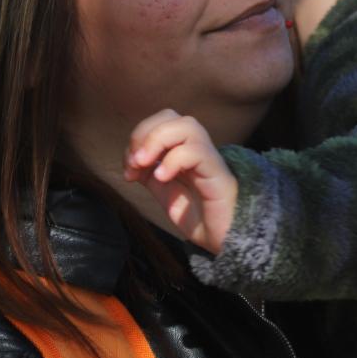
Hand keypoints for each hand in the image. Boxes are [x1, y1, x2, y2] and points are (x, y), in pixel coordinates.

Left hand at [125, 110, 236, 253]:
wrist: (227, 241)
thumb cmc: (200, 219)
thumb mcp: (166, 194)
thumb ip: (149, 175)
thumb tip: (132, 161)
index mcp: (184, 151)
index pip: (162, 121)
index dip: (139, 137)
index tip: (129, 168)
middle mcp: (198, 149)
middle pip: (172, 115)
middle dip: (144, 133)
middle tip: (135, 163)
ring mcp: (209, 159)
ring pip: (187, 125)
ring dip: (156, 140)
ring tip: (143, 165)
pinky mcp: (218, 173)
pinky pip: (196, 151)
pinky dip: (173, 160)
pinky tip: (162, 178)